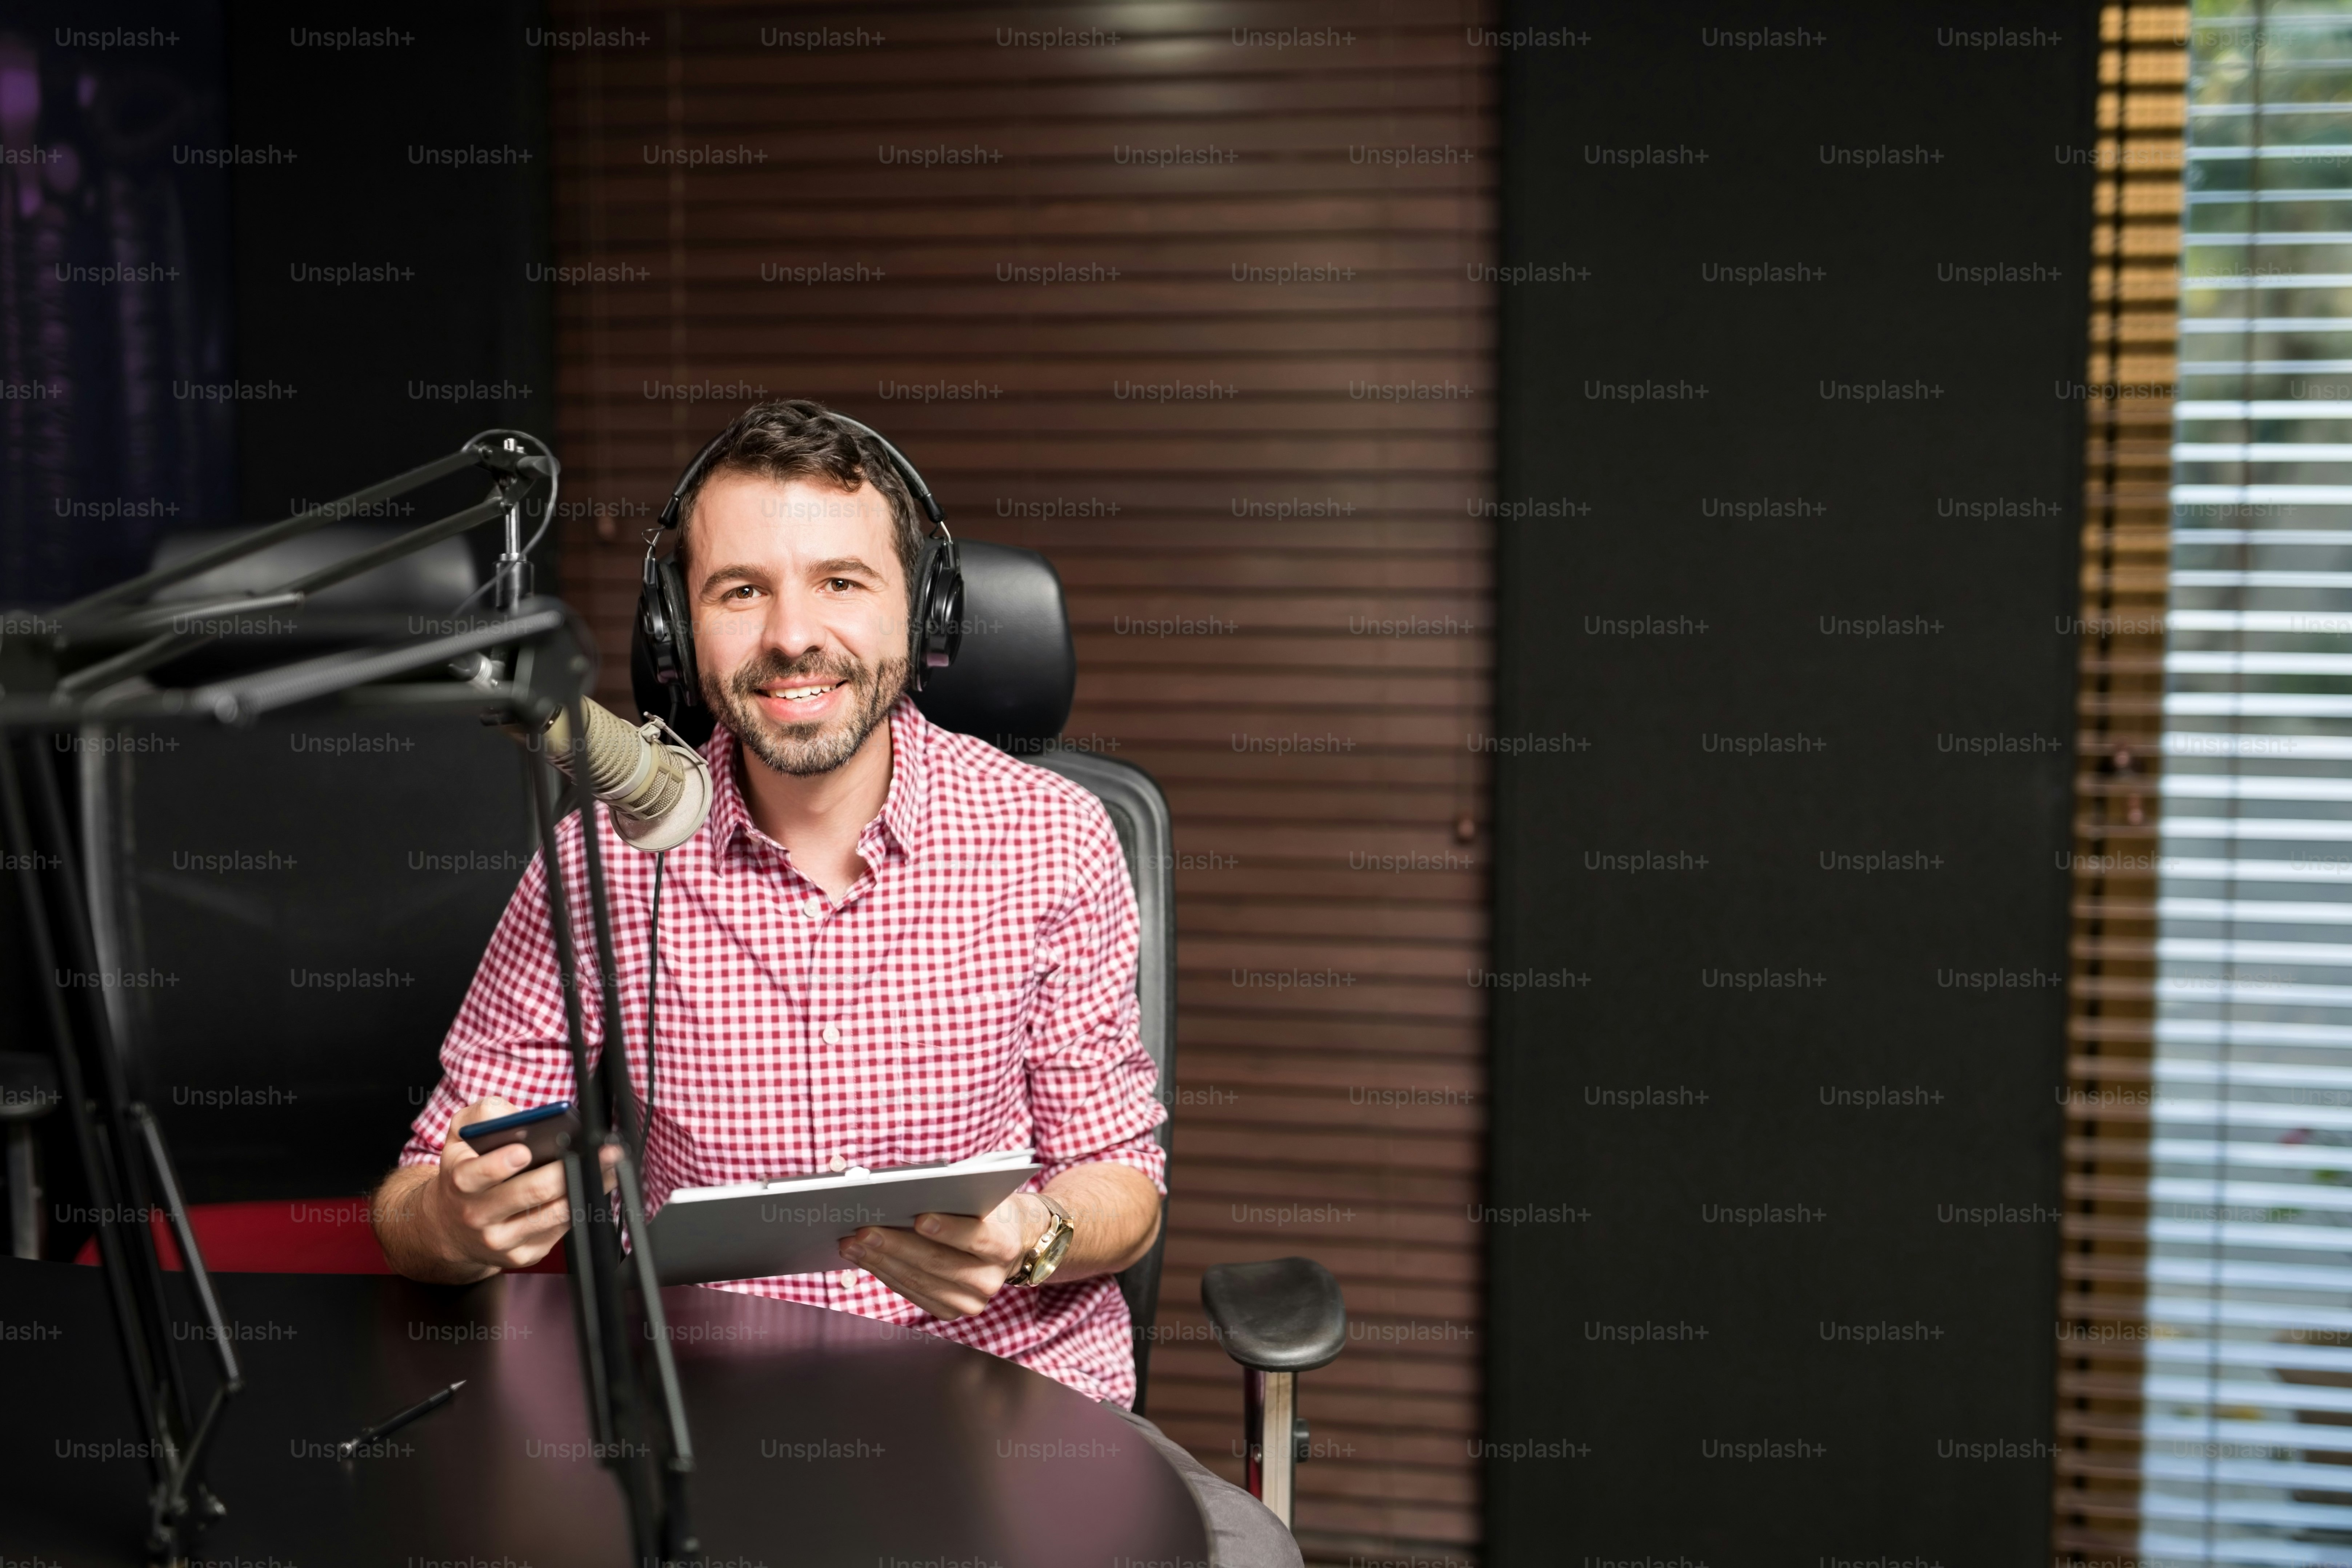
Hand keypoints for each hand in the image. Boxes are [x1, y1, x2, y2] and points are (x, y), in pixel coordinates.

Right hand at [419, 1097, 615, 1273]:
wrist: (448, 1226)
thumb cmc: (464, 1171)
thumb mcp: (459, 1136)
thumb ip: (481, 1116)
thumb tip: (515, 1115)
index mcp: (461, 1182)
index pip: (478, 1175)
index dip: (501, 1164)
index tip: (524, 1151)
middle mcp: (478, 1215)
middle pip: (531, 1192)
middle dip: (569, 1169)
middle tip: (601, 1151)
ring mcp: (501, 1239)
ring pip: (554, 1213)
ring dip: (587, 1187)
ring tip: (610, 1165)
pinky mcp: (522, 1255)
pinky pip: (560, 1229)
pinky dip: (580, 1206)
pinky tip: (592, 1187)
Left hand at [840, 1192, 1049, 1319]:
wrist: (1011, 1241)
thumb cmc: (988, 1208)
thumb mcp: (982, 1194)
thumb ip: (955, 1194)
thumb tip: (903, 1192)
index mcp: (1006, 1244)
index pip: (978, 1237)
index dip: (949, 1229)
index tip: (919, 1217)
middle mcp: (992, 1279)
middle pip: (939, 1263)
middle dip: (897, 1246)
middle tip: (863, 1231)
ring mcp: (972, 1301)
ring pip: (920, 1282)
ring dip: (881, 1262)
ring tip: (852, 1244)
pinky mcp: (952, 1311)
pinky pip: (913, 1294)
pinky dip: (886, 1274)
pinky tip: (866, 1258)